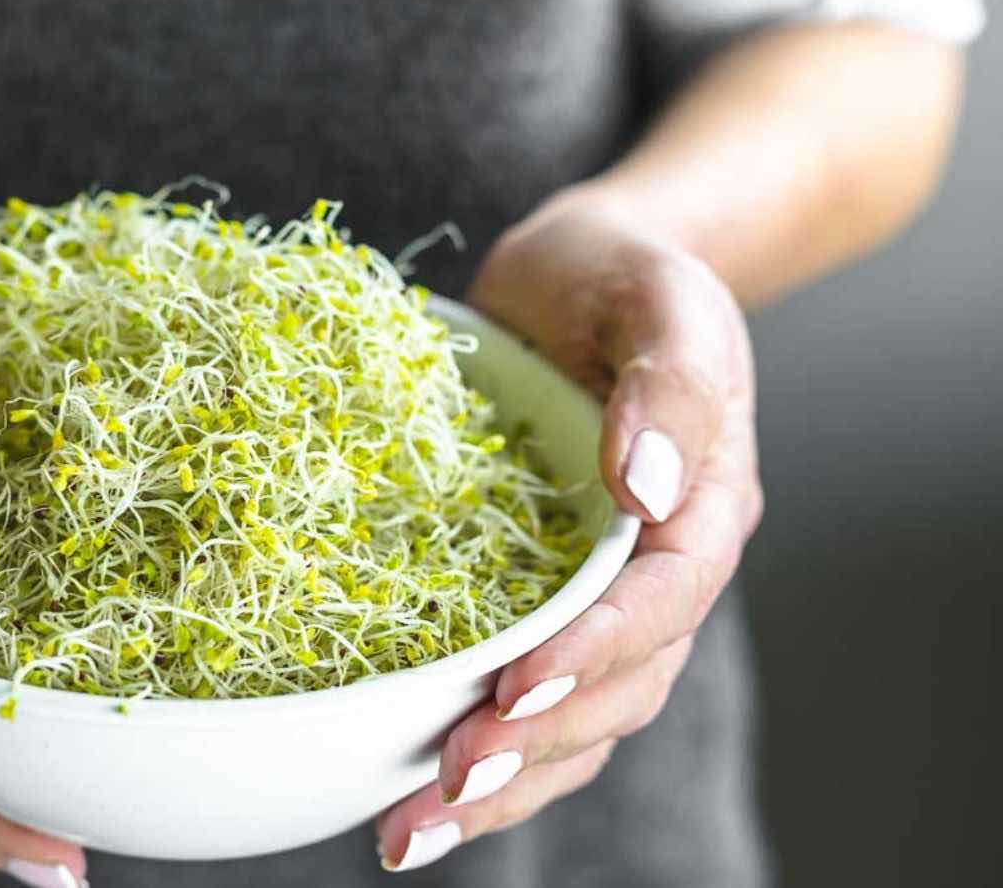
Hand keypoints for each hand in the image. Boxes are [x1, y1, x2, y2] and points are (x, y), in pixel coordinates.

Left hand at [374, 190, 763, 870]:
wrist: (577, 280)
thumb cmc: (616, 276)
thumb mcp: (654, 295)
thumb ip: (668, 381)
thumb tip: (647, 487)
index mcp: (701, 508)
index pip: (658, 603)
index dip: (591, 652)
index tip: (511, 687)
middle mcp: (657, 573)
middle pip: (617, 689)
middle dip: (533, 745)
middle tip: (442, 787)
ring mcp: (602, 599)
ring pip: (575, 719)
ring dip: (500, 782)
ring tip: (407, 832)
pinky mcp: (542, 604)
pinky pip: (528, 699)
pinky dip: (484, 754)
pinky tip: (407, 795)